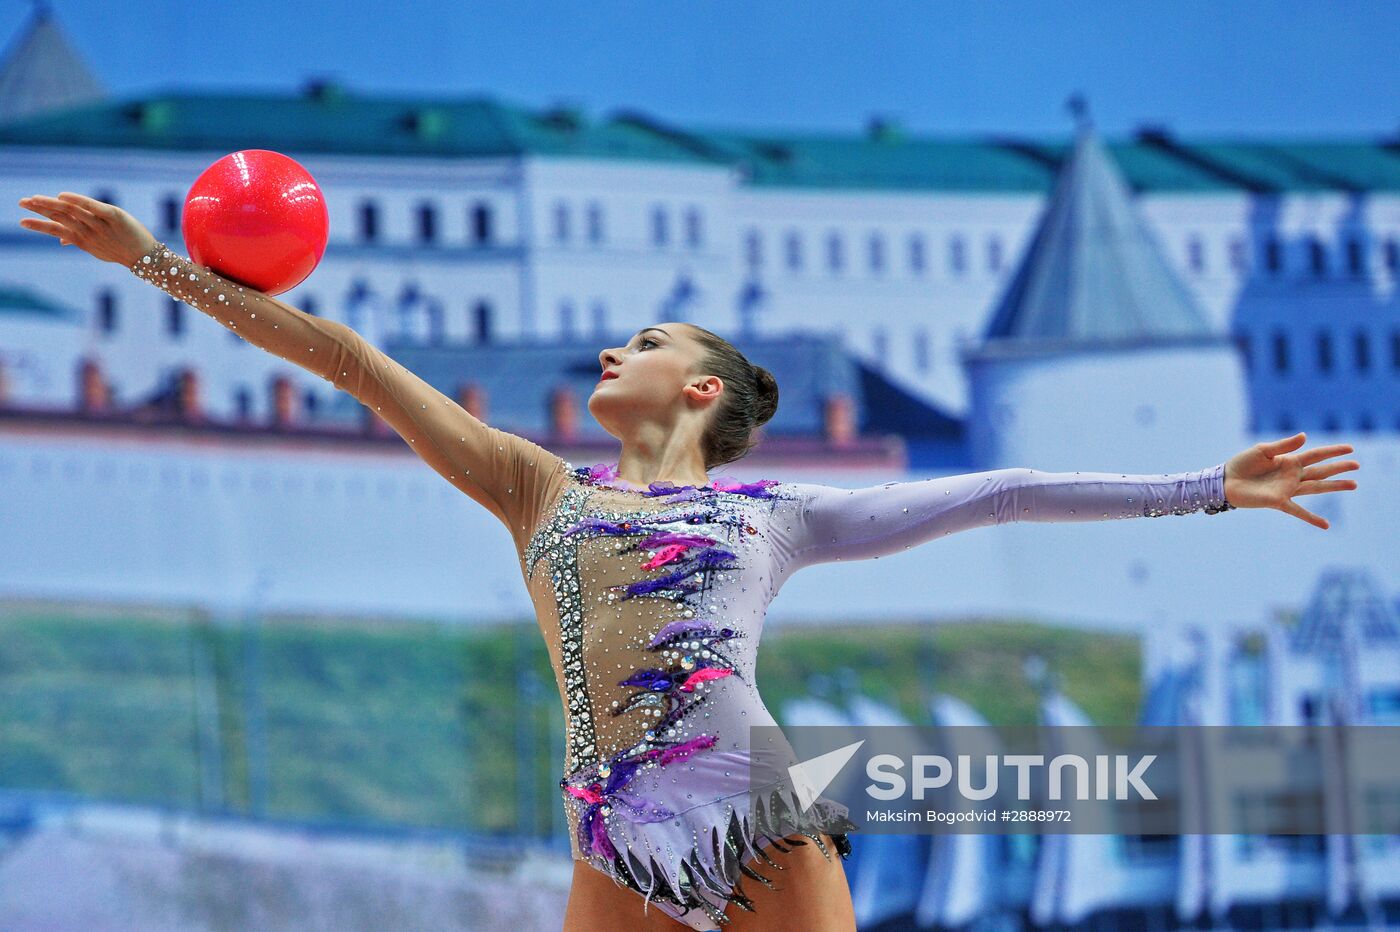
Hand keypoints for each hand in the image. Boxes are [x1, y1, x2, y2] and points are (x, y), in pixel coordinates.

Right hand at [17, 192, 158, 265]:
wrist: (147, 259)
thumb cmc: (121, 250)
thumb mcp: (98, 248)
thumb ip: (78, 240)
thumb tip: (60, 241)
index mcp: (82, 239)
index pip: (57, 229)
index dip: (40, 225)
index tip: (22, 221)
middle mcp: (88, 231)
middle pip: (60, 217)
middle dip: (40, 210)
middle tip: (21, 202)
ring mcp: (100, 224)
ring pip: (71, 212)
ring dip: (51, 204)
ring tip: (34, 199)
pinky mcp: (115, 216)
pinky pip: (94, 207)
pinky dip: (78, 201)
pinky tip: (62, 196)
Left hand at [1223, 432, 1357, 529]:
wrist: (1225, 481)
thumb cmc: (1242, 464)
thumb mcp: (1263, 450)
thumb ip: (1285, 445)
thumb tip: (1305, 436)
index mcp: (1289, 460)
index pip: (1315, 455)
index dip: (1332, 451)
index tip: (1350, 448)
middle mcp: (1292, 475)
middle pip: (1321, 471)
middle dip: (1339, 468)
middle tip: (1358, 465)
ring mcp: (1287, 489)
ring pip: (1316, 487)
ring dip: (1335, 486)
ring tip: (1354, 484)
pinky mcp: (1278, 501)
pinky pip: (1298, 511)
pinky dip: (1311, 518)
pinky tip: (1326, 525)